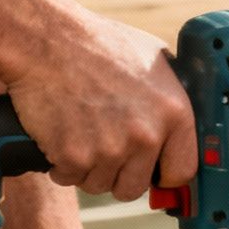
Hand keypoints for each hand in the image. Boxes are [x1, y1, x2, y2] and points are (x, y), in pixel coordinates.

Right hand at [4, 8, 197, 202]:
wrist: (46, 40)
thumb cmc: (98, 45)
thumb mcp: (153, 59)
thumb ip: (172, 96)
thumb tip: (182, 123)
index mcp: (174, 113)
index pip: (182, 172)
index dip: (163, 174)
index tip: (151, 172)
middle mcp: (146, 135)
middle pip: (134, 188)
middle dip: (117, 174)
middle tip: (103, 148)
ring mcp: (110, 149)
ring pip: (99, 185)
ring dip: (87, 168)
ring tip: (79, 132)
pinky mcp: (74, 156)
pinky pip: (69, 178)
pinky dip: (61, 164)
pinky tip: (59, 134)